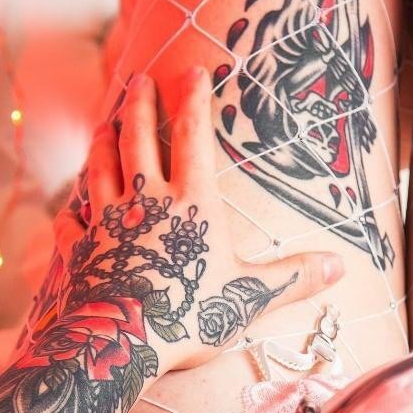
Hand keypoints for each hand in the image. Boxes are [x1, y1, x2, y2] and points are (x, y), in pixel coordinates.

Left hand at [19, 68, 344, 399]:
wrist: (123, 342)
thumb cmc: (191, 314)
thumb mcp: (250, 295)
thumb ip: (293, 276)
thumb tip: (341, 267)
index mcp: (192, 202)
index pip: (193, 135)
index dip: (194, 99)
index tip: (194, 70)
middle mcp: (146, 200)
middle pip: (137, 138)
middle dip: (140, 104)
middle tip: (139, 79)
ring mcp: (107, 222)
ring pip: (100, 167)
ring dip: (103, 141)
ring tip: (105, 123)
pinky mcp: (79, 249)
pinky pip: (71, 220)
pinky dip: (72, 208)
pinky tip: (72, 204)